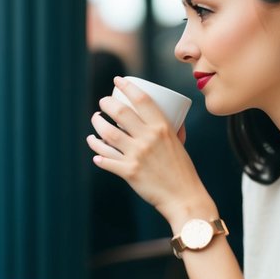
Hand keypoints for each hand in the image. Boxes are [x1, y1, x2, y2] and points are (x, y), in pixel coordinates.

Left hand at [86, 77, 213, 226]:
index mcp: (162, 128)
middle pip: (119, 112)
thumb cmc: (183, 171)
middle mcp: (148, 138)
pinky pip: (105, 159)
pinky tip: (95, 151)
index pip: (141, 100)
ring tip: (95, 121)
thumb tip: (169, 117)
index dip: (127, 86)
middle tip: (103, 103)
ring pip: (107, 134)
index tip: (118, 80)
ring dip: (97, 125)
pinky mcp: (128, 172)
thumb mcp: (179, 144)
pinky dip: (98, 153)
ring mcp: (136, 155)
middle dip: (106, 104)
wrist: (184, 198)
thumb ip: (171, 130)